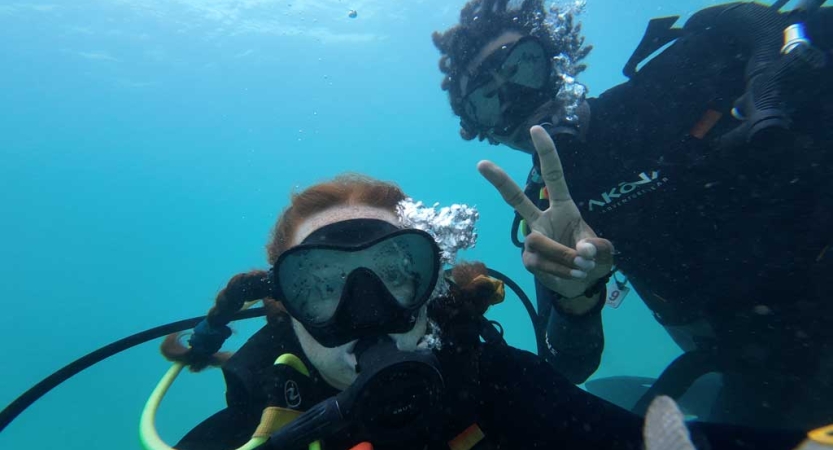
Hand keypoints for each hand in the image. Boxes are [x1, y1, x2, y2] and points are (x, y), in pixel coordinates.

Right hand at [478, 126, 613, 311]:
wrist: (582, 285)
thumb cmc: (591, 258)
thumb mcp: (603, 252)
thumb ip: (597, 247)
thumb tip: (583, 251)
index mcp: (563, 206)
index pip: (553, 176)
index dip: (546, 152)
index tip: (536, 129)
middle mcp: (542, 219)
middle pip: (516, 198)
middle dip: (499, 180)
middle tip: (481, 163)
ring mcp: (532, 240)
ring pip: (538, 241)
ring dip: (564, 256)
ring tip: (582, 266)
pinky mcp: (528, 260)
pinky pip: (540, 262)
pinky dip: (561, 270)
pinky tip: (572, 274)